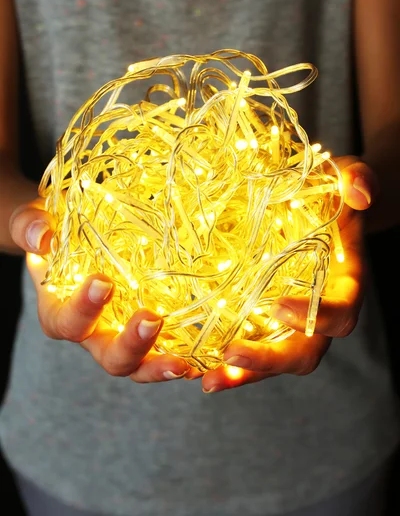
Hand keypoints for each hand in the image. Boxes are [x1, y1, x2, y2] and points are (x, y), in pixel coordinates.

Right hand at [9, 200, 189, 382]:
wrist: (69, 241)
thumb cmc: (51, 232)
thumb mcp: (33, 222)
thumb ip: (30, 227)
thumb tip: (42, 237)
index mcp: (61, 312)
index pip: (67, 321)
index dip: (84, 308)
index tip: (104, 281)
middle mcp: (93, 334)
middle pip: (109, 357)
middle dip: (130, 345)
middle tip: (151, 320)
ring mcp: (123, 337)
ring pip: (140, 365)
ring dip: (160, 365)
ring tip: (183, 363)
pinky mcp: (150, 334)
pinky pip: (167, 353)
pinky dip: (186, 359)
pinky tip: (206, 359)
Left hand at [201, 156, 377, 392]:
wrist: (314, 209)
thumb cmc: (328, 192)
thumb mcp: (341, 176)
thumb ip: (355, 178)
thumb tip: (359, 193)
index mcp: (343, 285)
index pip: (339, 313)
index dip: (315, 316)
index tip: (277, 306)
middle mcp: (318, 313)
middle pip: (303, 353)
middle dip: (268, 360)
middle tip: (229, 354)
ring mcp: (288, 323)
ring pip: (272, 361)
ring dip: (241, 374)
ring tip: (206, 378)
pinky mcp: (263, 322)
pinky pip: (249, 347)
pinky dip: (224, 362)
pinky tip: (190, 365)